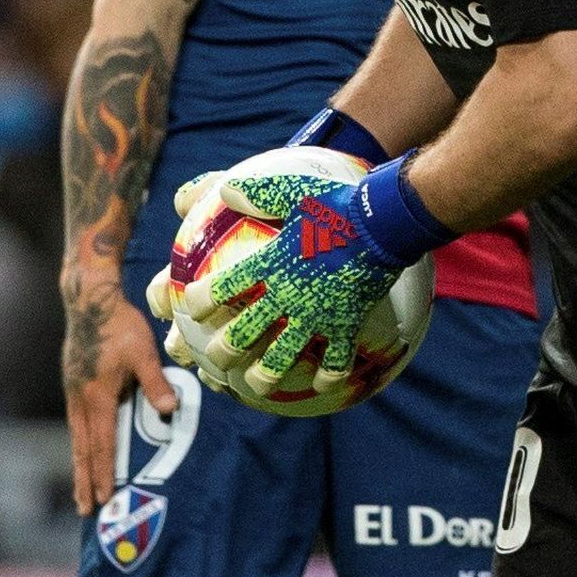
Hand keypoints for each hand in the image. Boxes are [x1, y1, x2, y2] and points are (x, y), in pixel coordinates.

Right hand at [61, 274, 176, 514]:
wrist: (88, 299)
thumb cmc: (120, 324)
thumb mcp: (143, 352)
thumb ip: (155, 382)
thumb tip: (170, 409)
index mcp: (97, 397)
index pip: (102, 444)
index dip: (104, 473)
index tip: (105, 498)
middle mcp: (80, 400)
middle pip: (83, 450)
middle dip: (85, 481)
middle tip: (85, 511)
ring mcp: (73, 392)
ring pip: (76, 438)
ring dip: (79, 466)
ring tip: (80, 490)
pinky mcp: (73, 382)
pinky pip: (76, 423)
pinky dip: (79, 444)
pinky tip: (82, 451)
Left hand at [178, 170, 401, 397]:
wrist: (385, 224)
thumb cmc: (338, 205)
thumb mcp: (293, 191)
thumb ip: (257, 193)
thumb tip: (225, 190)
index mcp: (271, 264)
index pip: (225, 287)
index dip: (203, 301)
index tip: (192, 308)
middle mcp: (287, 295)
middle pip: (245, 332)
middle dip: (224, 350)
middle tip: (215, 358)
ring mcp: (316, 315)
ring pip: (282, 357)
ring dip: (264, 375)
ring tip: (255, 385)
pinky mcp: (345, 325)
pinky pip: (335, 361)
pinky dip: (327, 377)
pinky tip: (320, 386)